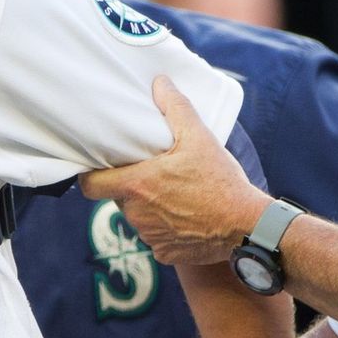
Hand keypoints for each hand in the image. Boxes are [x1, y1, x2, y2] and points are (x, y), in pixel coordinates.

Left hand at [80, 77, 267, 265]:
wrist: (246, 226)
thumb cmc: (221, 182)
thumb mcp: (199, 138)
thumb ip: (175, 107)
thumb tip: (160, 83)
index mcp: (137, 186)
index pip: (91, 186)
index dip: (92, 177)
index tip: (100, 169)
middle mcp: (138, 215)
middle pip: (120, 199)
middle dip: (132, 187)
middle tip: (155, 174)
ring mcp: (150, 238)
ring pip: (139, 219)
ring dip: (150, 208)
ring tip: (177, 195)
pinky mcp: (165, 254)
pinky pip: (157, 239)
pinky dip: (167, 229)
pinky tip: (188, 218)